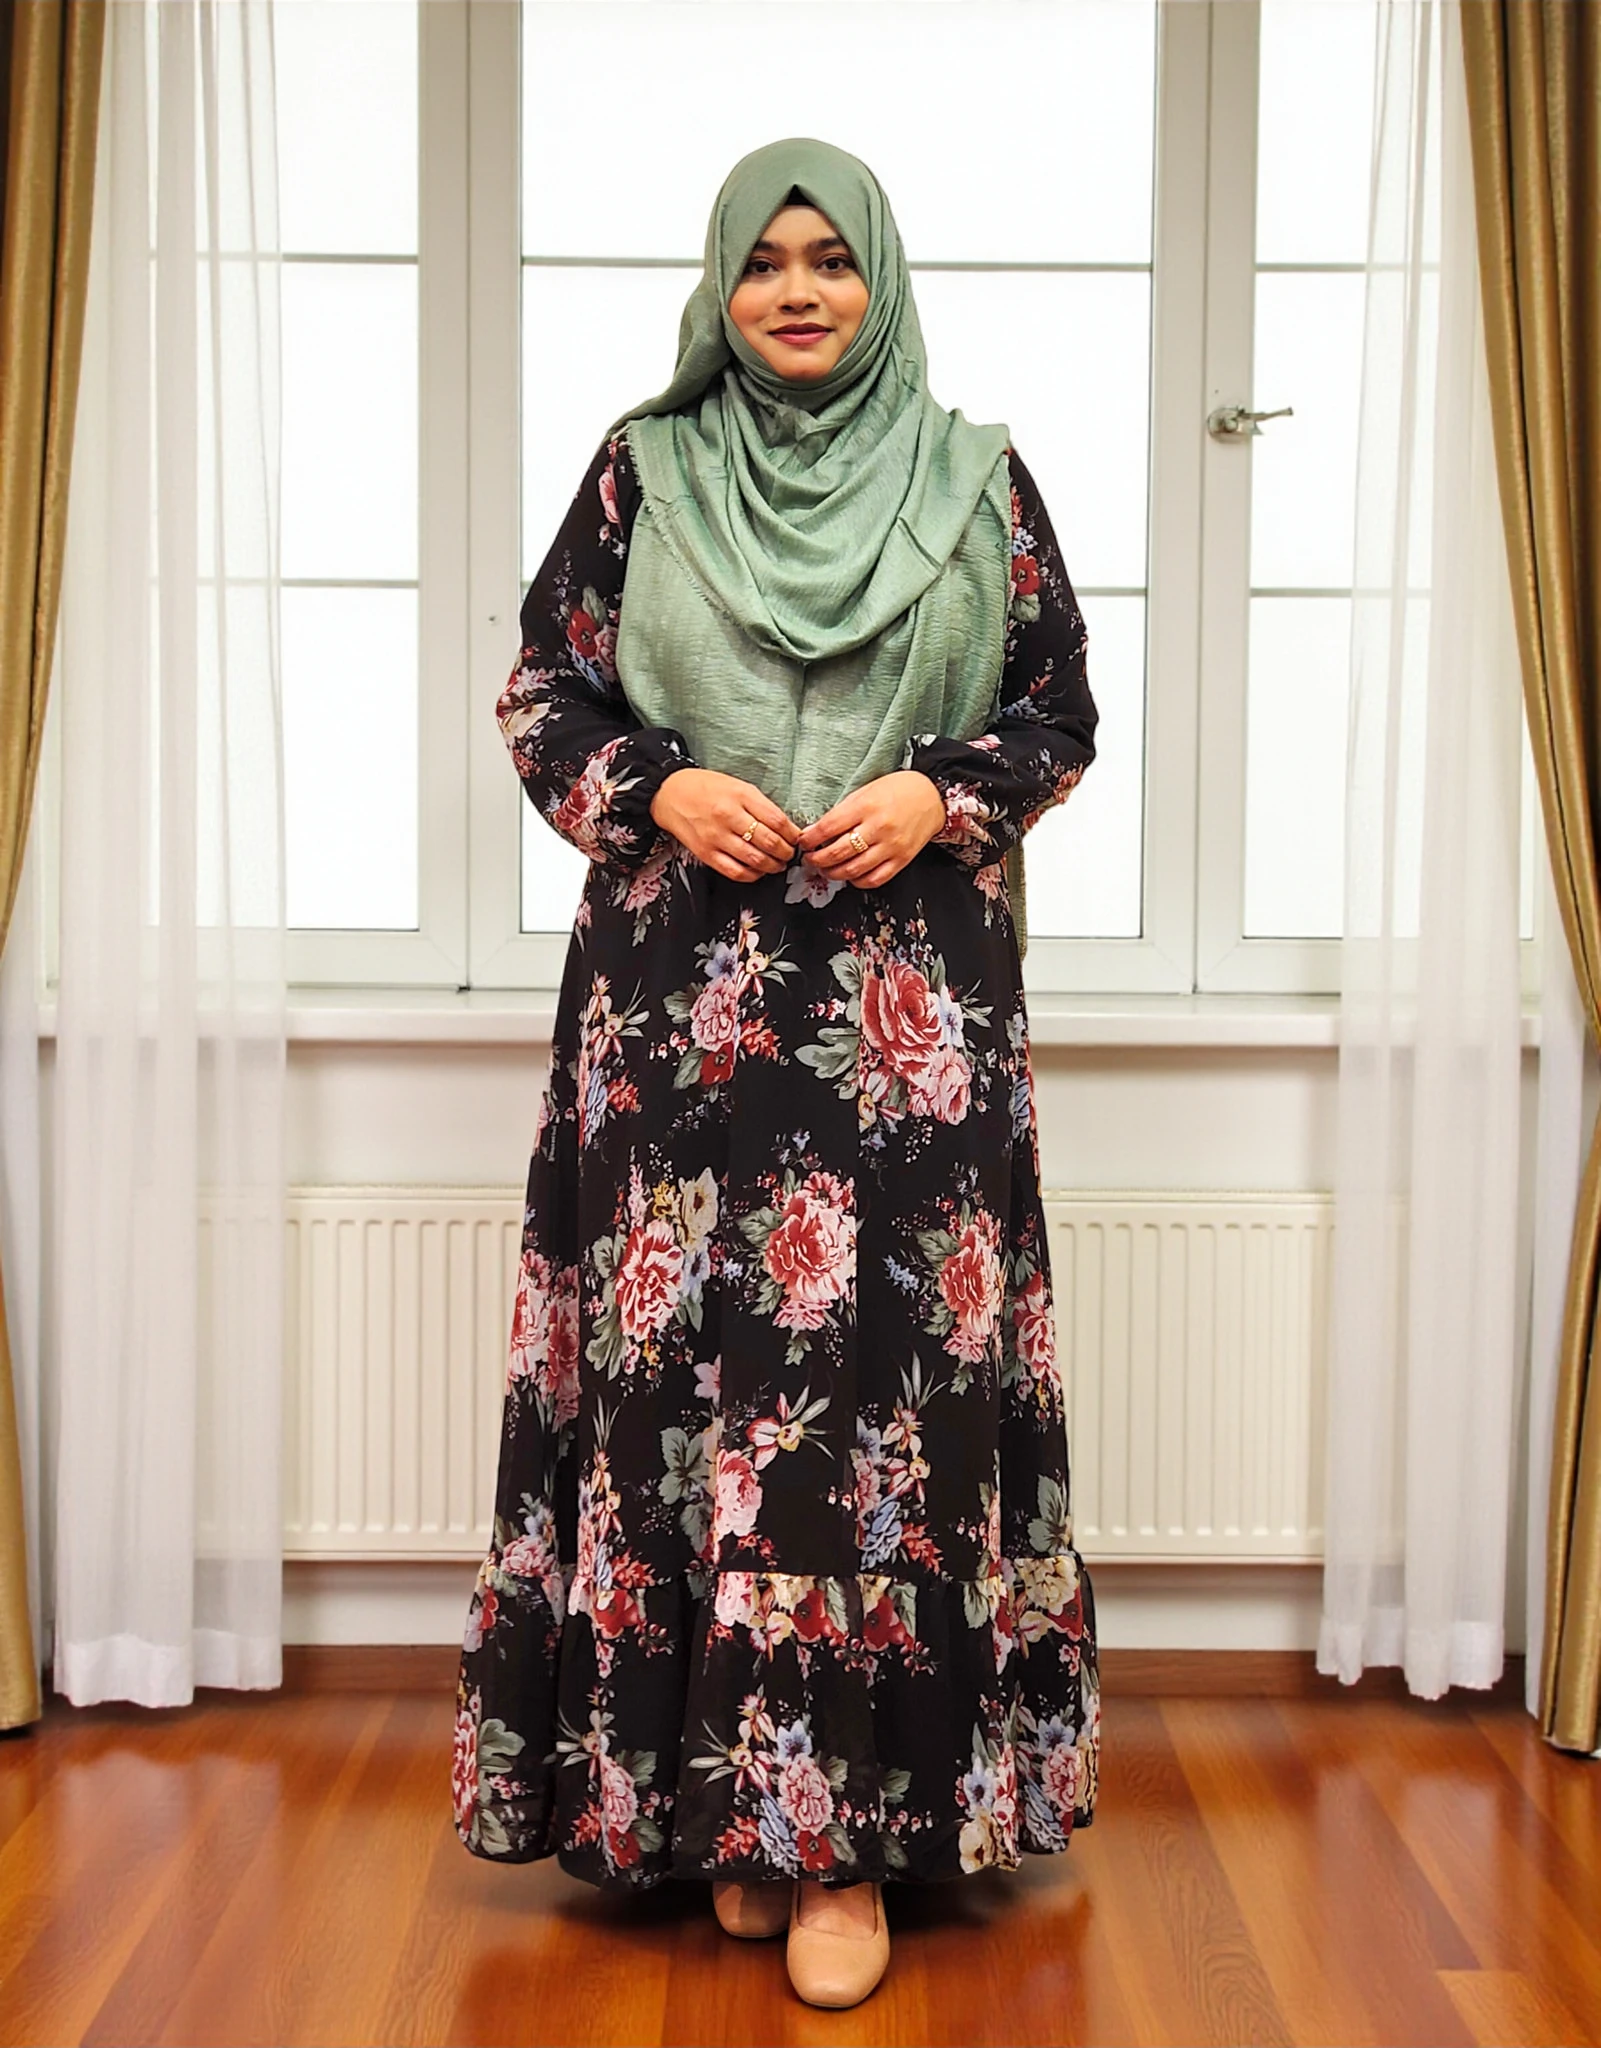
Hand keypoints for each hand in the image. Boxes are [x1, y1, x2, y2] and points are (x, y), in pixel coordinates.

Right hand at [650, 768, 801, 880]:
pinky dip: (752, 875)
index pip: (777, 821)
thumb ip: (760, 805)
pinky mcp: (706, 853)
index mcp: (740, 796)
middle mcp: (729, 816)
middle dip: (786, 852)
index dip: (793, 834)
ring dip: (773, 866)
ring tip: (777, 864)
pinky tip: (757, 871)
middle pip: (770, 842)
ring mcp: (716, 837)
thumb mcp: (737, 786)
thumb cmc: (705, 787)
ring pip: (756, 860)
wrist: (670, 794)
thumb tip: (785, 827)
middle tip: (790, 853)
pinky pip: (735, 872)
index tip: (797, 839)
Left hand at [795, 771, 946, 888]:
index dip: (809, 839)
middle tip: (810, 858)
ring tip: (825, 869)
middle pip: (837, 853)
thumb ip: (843, 812)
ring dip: (832, 873)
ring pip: (853, 870)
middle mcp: (878, 828)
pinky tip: (850, 875)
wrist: (931, 796)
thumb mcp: (865, 791)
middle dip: (816, 859)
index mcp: (866, 806)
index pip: (828, 828)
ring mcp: (891, 847)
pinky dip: (857, 881)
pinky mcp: (901, 860)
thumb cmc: (896, 790)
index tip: (803, 842)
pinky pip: (874, 879)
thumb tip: (817, 831)